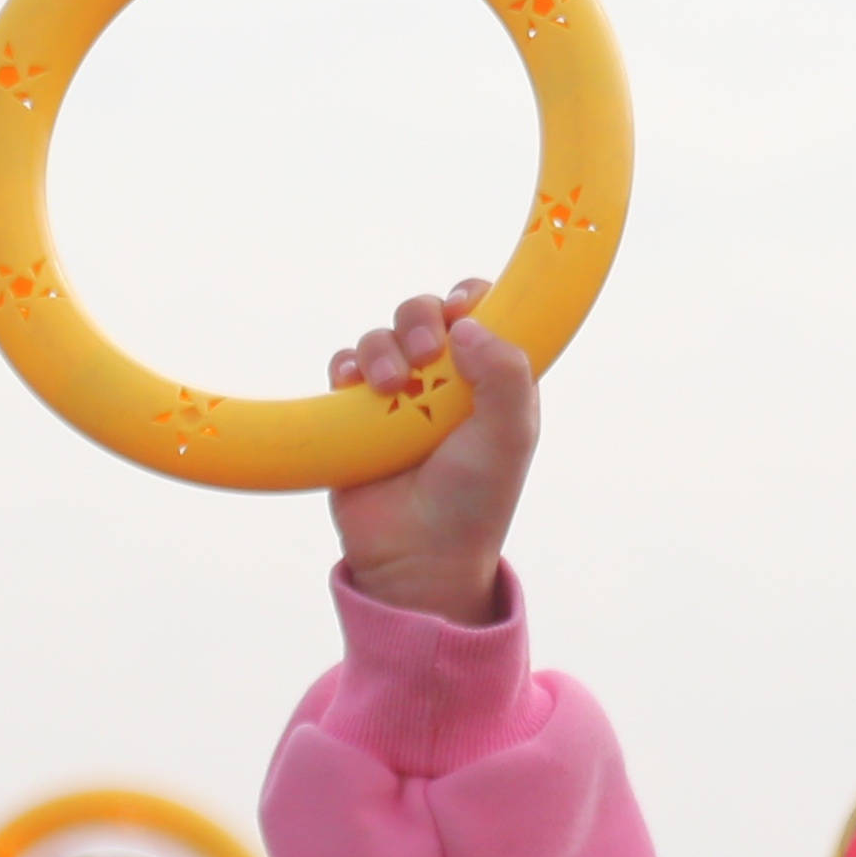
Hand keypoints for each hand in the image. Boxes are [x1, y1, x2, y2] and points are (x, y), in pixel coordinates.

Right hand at [323, 282, 534, 624]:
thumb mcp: (510, 437)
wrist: (417, 557)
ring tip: (389, 387)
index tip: (465, 307)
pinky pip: (345, 365)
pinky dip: (347, 366)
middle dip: (421, 318)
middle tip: (425, 352)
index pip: (484, 313)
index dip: (473, 299)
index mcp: (491, 381)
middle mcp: (446, 381)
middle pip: (427, 313)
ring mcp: (399, 396)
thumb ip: (506, 375)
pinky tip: (358, 389)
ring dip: (382, 348)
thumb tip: (468, 325)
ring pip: (383, 335)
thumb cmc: (473, 501)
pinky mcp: (356, 413)